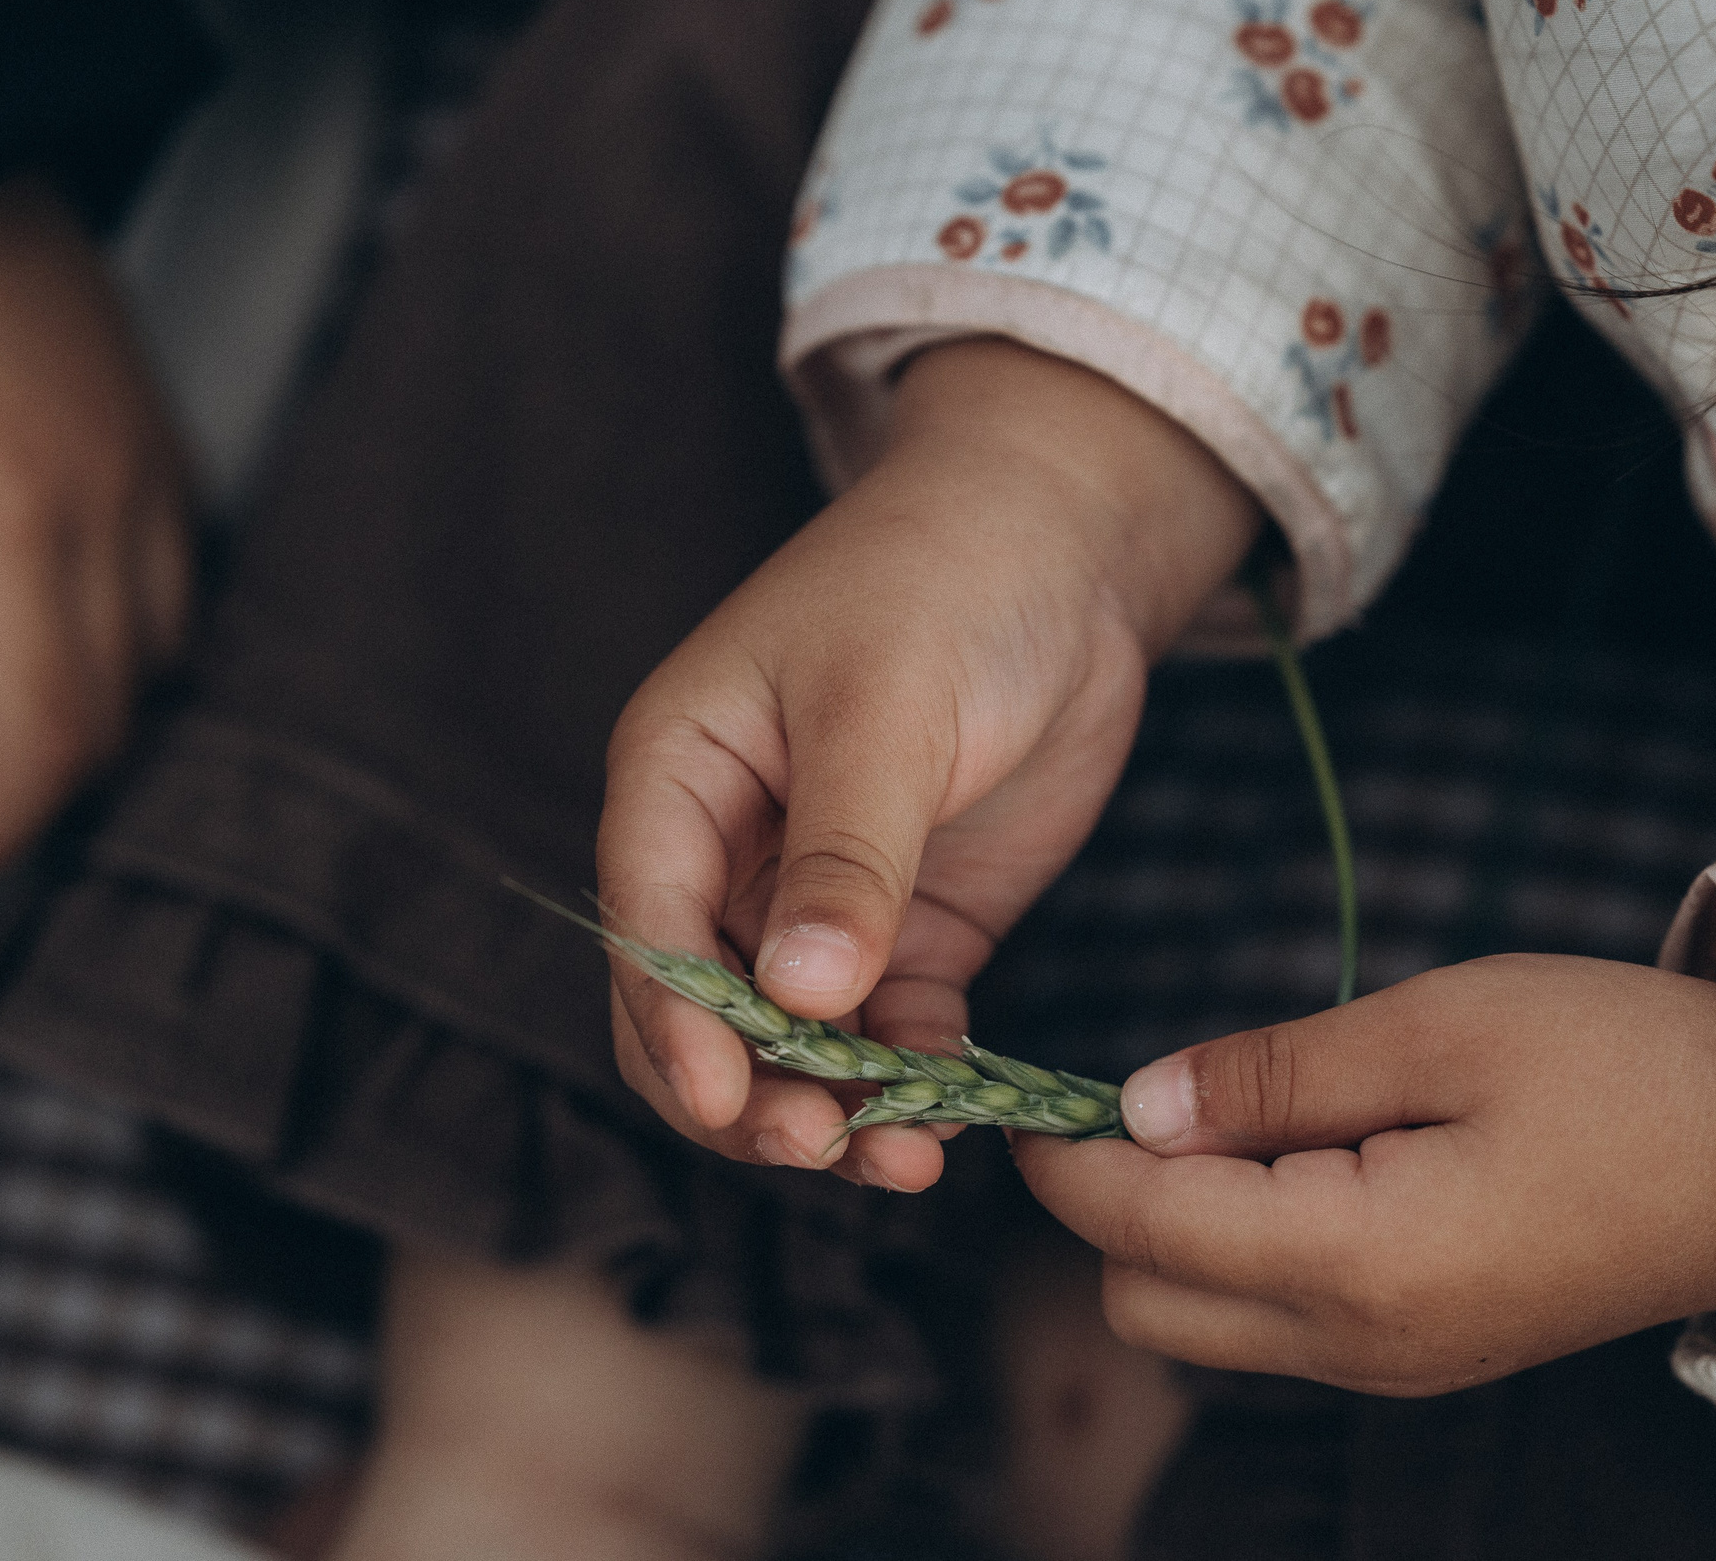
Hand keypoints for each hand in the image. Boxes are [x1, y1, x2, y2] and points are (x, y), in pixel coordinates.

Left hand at [0, 175, 190, 895]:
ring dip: (83, 719)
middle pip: (112, 723)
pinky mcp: (154, 429)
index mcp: (3, 531)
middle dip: (29, 801)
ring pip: (159, 659)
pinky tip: (38, 629)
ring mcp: (147, 468)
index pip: (43, 753)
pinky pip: (169, 579)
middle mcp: (106, 515)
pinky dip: (116, 637)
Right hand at [598, 339, 1258, 1190]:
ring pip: (797, 1043)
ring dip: (838, 1110)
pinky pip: (893, 1029)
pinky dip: (913, 1081)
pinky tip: (953, 1123)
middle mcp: (731, 851)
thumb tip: (802, 999)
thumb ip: (848, 854)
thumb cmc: (948, 585)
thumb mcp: (889, 707)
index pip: (650, 927)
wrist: (1066, 550)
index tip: (736, 1105)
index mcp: (679, 777)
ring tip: (908, 1164)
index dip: (680, 1027)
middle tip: (826, 1149)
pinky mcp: (913, 925)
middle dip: (751, 1092)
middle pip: (703, 1013)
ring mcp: (822, 898)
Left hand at [1013, 954, 1715, 1396]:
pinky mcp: (1428, 1354)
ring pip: (1205, 1320)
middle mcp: (1362, 1348)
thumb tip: (1136, 1105)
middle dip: (1114, 1202)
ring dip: (1183, 1224)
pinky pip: (1281, 1322)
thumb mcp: (1444, 1026)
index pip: (1139, 1229)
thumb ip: (1275, 1074)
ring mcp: (1396, 1366)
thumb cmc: (1629, 1068)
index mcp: (1360, 1264)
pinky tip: (1310, 1152)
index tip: (1029, 1086)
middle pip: (1145, 1301)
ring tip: (1254, 1109)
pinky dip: (1249, 1244)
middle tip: (1173, 1084)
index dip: (1065, 1157)